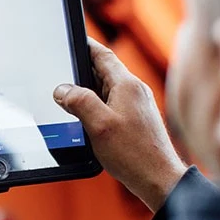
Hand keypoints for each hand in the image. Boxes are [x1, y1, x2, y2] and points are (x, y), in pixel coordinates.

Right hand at [53, 38, 186, 211]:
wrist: (159, 179)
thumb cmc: (134, 154)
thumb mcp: (99, 124)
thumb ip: (78, 101)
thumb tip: (62, 89)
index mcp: (127, 85)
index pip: (102, 55)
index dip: (84, 45)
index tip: (70, 40)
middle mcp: (134, 91)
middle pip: (103, 71)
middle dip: (81, 70)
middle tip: (60, 72)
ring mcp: (137, 106)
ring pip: (106, 89)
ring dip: (87, 91)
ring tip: (68, 99)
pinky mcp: (136, 121)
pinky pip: (111, 105)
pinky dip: (96, 106)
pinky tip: (86, 119)